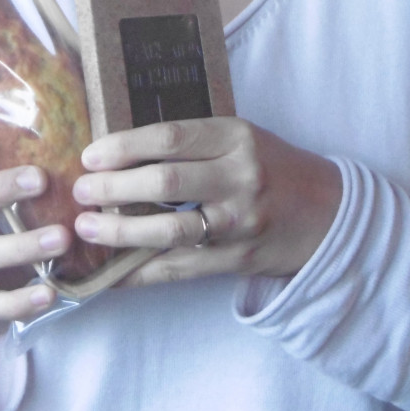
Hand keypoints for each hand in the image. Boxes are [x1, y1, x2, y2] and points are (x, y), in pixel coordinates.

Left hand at [71, 117, 341, 285]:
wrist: (328, 212)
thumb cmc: (273, 167)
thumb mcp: (242, 138)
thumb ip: (194, 142)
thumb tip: (122, 151)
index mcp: (237, 137)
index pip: (170, 137)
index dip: (124, 146)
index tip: (90, 155)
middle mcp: (240, 176)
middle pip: (165, 181)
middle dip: (114, 188)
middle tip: (80, 191)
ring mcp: (240, 222)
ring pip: (170, 229)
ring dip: (121, 232)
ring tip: (87, 228)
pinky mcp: (238, 259)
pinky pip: (180, 269)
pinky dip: (140, 274)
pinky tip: (111, 273)